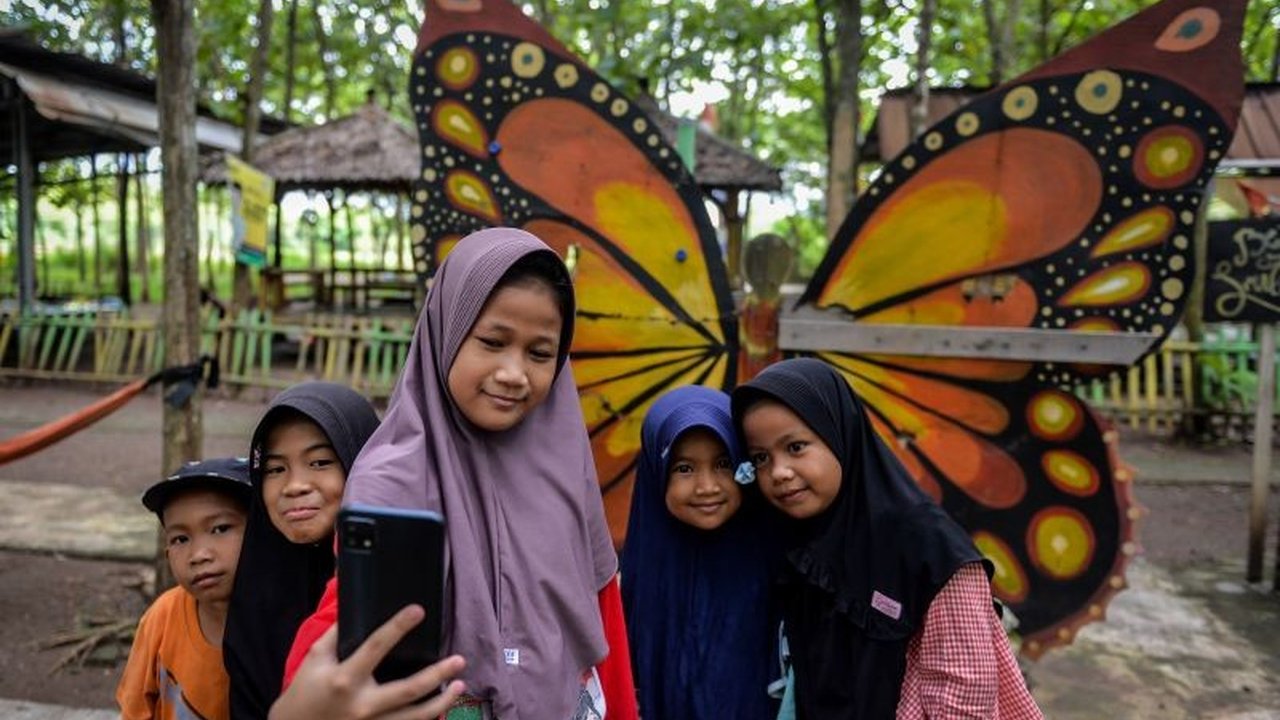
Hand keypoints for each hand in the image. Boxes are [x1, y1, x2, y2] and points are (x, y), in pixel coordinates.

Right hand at [269, 605, 465, 719]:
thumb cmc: (303, 693)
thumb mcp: (314, 659)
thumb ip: (336, 636)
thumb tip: (354, 610)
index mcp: (345, 679)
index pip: (376, 647)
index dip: (398, 627)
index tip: (418, 610)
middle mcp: (362, 705)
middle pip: (409, 689)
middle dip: (438, 674)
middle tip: (459, 660)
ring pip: (415, 716)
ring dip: (442, 701)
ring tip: (461, 685)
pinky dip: (426, 719)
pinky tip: (442, 708)